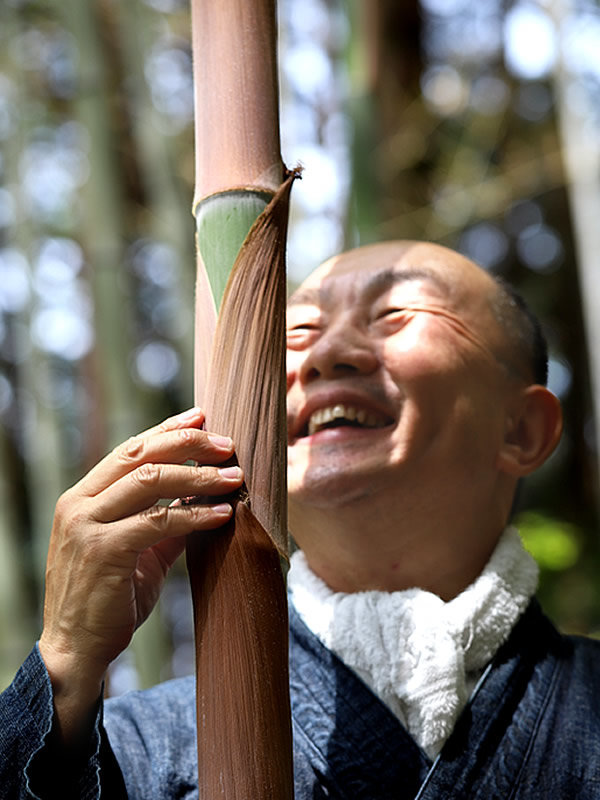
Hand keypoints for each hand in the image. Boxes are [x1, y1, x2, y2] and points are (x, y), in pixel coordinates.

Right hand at [38, 407, 242, 743]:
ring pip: (150, 481)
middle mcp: (79, 504)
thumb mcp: (137, 551)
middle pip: (139, 455)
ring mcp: (87, 526)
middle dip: (188, 444)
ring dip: (199, 475)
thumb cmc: (108, 598)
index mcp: (82, 497)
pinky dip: (195, 514)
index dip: (168, 430)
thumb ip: (163, 521)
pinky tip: (223, 513)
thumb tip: (203, 497)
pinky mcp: (104, 552)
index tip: (203, 418)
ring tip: (234, 476)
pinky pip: (159, 522)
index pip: (129, 450)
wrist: (75, 649)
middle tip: (227, 445)